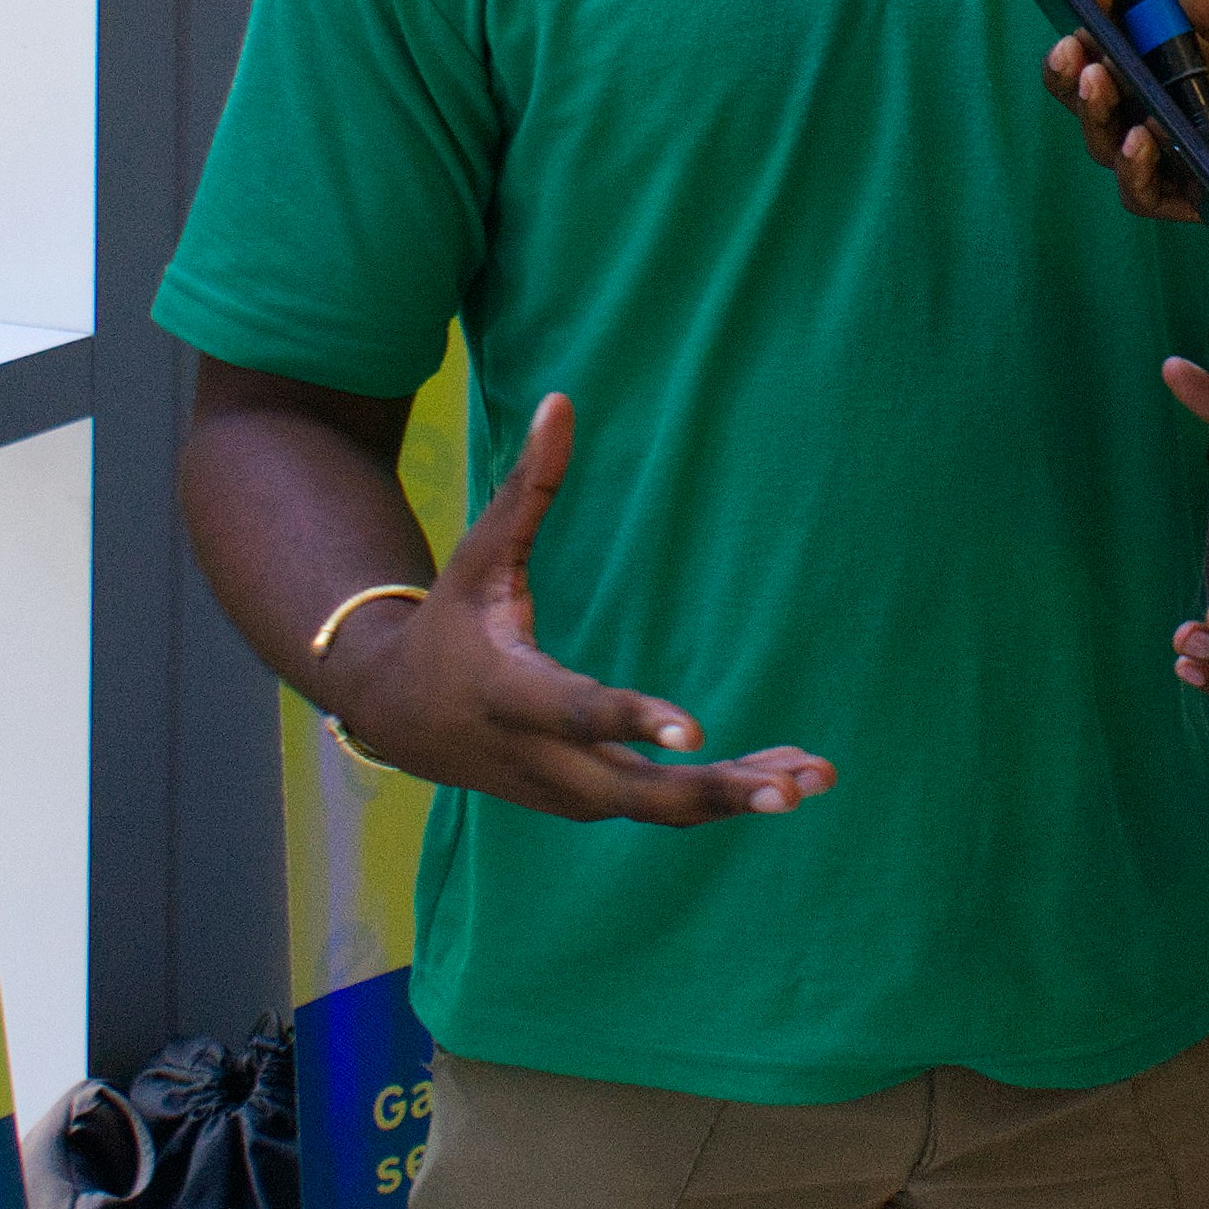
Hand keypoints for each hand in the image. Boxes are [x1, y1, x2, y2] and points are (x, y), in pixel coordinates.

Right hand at [320, 393, 837, 823]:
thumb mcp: (479, 554)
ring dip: (733, 798)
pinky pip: (657, 809)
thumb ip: (529, 485)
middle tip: (794, 790)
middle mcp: (540, 758)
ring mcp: (563, 792)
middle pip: (637, 792)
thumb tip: (560, 398)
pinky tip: (784, 779)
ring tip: (814, 780)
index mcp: (512, 692)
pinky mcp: (583, 803)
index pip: (578, 714)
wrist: (394, 712)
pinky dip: (718, 798)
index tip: (696, 731)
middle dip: (716, 792)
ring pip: (657, 810)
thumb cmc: (448, 619)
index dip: (634, 720)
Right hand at [1046, 0, 1208, 279]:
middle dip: (1075, 66)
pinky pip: (1146, 191)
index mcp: (1195, 51)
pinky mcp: (1198, 197)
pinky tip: (1139, 144)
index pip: (1128, 29)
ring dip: (1094, 114)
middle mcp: (1178, 99)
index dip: (1098, 10)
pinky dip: (1132, 171)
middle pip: (1102, 85)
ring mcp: (1184, 149)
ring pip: (1110, 137)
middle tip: (1074, 49)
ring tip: (1101, 86)